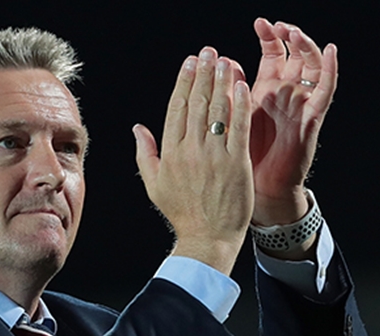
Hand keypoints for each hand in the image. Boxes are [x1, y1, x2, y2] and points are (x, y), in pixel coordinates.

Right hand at [133, 47, 253, 275]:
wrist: (208, 238)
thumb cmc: (181, 213)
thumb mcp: (154, 185)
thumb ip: (145, 153)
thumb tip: (137, 127)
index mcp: (170, 153)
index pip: (176, 108)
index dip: (183, 81)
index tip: (189, 63)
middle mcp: (190, 151)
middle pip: (197, 103)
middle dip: (203, 73)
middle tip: (208, 52)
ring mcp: (214, 156)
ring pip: (217, 110)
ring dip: (221, 81)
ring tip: (225, 61)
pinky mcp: (237, 163)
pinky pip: (238, 127)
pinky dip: (241, 104)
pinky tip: (242, 85)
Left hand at [248, 18, 337, 226]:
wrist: (259, 189)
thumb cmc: (244, 157)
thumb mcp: (234, 118)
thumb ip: (231, 91)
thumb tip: (225, 63)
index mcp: (266, 90)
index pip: (272, 54)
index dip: (269, 37)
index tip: (260, 22)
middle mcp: (286, 93)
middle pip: (295, 55)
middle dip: (288, 37)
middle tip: (278, 26)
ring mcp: (301, 104)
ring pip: (311, 67)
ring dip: (306, 48)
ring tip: (295, 33)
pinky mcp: (312, 118)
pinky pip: (325, 90)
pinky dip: (330, 69)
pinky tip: (330, 50)